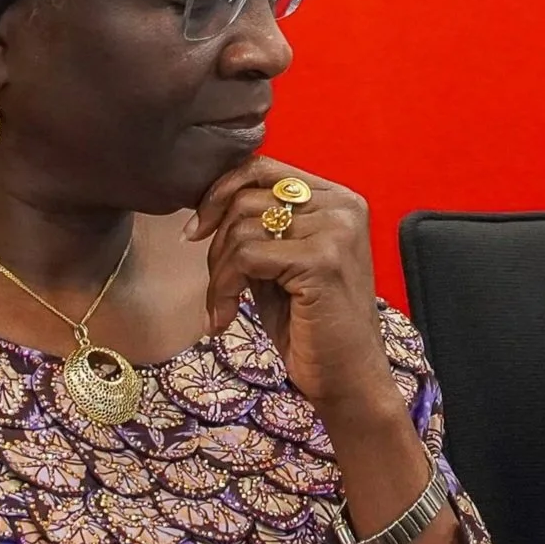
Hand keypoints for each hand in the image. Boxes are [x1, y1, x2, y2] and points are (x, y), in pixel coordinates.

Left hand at [186, 155, 395, 422]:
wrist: (347, 375)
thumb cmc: (312, 323)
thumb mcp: (283, 263)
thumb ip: (261, 228)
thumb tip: (207, 203)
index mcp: (339, 200)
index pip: (263, 168)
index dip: (220, 192)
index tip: (197, 230)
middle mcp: (343, 206)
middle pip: (247, 198)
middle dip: (216, 243)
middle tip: (216, 284)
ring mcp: (335, 231)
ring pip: (242, 228)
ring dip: (218, 273)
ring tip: (222, 306)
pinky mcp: (321, 260)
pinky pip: (246, 257)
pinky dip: (223, 289)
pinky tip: (226, 317)